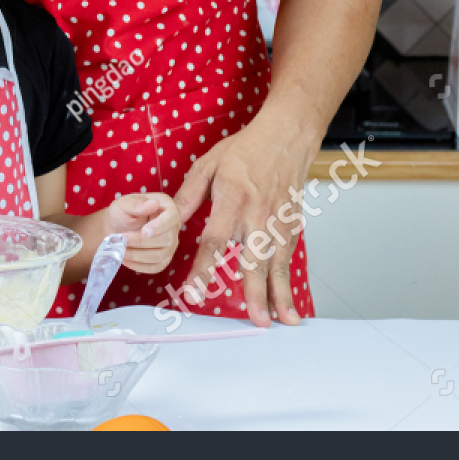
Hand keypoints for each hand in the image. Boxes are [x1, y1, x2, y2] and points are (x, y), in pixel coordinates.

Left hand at [104, 192, 180, 275]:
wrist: (117, 228)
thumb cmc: (122, 213)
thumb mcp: (124, 204)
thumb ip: (136, 203)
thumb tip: (154, 204)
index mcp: (167, 207)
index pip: (172, 217)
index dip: (160, 226)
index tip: (144, 231)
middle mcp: (173, 226)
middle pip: (166, 239)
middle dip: (141, 242)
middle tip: (121, 240)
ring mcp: (171, 244)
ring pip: (160, 255)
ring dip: (137, 255)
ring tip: (120, 250)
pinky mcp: (164, 259)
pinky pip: (156, 267)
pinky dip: (139, 266)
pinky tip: (125, 260)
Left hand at [173, 113, 315, 327]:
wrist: (285, 137)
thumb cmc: (245, 150)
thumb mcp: (208, 165)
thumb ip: (188, 196)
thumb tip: (167, 220)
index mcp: (232, 200)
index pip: (215, 241)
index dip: (204, 269)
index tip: (194, 293)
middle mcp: (257, 216)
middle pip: (255, 260)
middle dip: (256, 292)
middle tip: (257, 320)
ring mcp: (277, 223)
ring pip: (278, 264)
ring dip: (280, 294)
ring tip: (282, 321)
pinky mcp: (290, 226)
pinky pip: (289, 258)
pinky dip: (289, 282)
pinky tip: (289, 303)